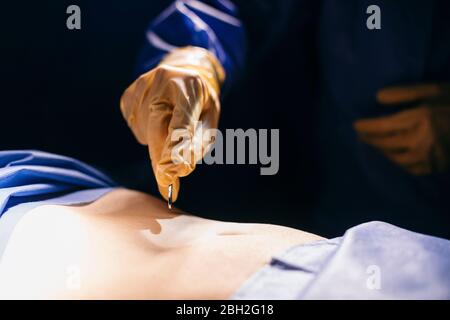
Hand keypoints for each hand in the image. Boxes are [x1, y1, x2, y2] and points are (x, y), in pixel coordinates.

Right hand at [120, 47, 224, 200]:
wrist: (182, 71)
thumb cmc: (200, 101)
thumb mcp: (210, 117)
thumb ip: (199, 141)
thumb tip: (181, 169)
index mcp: (189, 86)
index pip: (181, 121)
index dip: (176, 147)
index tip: (171, 171)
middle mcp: (162, 81)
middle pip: (157, 129)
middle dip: (161, 159)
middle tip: (167, 184)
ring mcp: (141, 87)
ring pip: (145, 132)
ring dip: (158, 141)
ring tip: (170, 124)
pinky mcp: (128, 96)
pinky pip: (135, 127)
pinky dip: (146, 132)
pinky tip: (157, 118)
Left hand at [354, 83, 449, 174]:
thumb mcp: (433, 89)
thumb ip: (404, 92)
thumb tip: (377, 97)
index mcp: (420, 119)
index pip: (382, 127)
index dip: (365, 127)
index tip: (355, 124)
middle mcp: (421, 140)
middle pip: (385, 144)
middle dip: (369, 139)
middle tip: (361, 135)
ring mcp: (429, 157)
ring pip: (394, 158)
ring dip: (381, 152)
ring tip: (374, 145)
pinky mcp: (436, 167)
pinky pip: (409, 168)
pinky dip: (397, 163)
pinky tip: (393, 156)